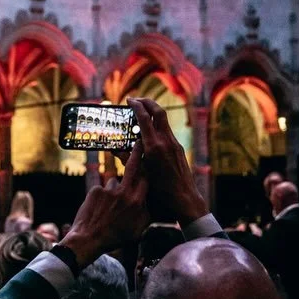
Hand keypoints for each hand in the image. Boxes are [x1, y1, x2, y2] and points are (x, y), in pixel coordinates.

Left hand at [59, 142, 150, 267]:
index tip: (150, 157)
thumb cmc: (115, 237)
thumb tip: (155, 206)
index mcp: (137, 202)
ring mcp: (109, 190)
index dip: (149, 166)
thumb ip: (147, 215)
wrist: (88, 239)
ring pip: (115, 182)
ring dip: (114, 191)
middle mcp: (124, 193)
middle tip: (138, 143)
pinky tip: (98, 209)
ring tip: (108, 209)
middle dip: (136, 153)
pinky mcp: (95, 190)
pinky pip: (102, 189)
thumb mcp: (138, 230)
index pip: (147, 178)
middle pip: (133, 167)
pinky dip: (101, 197)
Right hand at [127, 97, 207, 227]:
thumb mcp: (140, 173)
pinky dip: (157, 124)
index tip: (129, 100)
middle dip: (147, 102)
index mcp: (154, 146)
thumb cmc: (159, 190)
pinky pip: (166, 130)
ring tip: (141, 112)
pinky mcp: (178, 148)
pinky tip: (149, 131)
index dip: (136, 105)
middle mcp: (165, 141)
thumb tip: (114, 149)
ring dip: (153, 112)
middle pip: (158, 112)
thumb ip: (127, 158)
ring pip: (164, 120)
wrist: (183, 198)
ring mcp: (174, 143)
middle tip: (136, 99)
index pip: (145, 118)